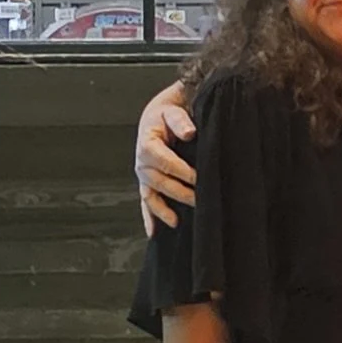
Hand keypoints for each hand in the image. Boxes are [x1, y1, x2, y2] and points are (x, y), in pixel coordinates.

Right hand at [135, 83, 195, 234]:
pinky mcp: (146, 183)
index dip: (182, 172)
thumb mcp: (173, 110)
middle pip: (160, 182)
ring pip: (151, 196)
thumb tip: (189, 133)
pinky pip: (146, 203)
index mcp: (147, 144)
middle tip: (199, 201)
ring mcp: (143, 175)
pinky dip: (149, 218)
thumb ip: (180, 121)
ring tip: (176, 222)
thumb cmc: (167, 112)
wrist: (158, 115)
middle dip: (180, 193)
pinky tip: (153, 232)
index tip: (199, 178)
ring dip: (163, 210)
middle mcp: (142, 162)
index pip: (166, 162)